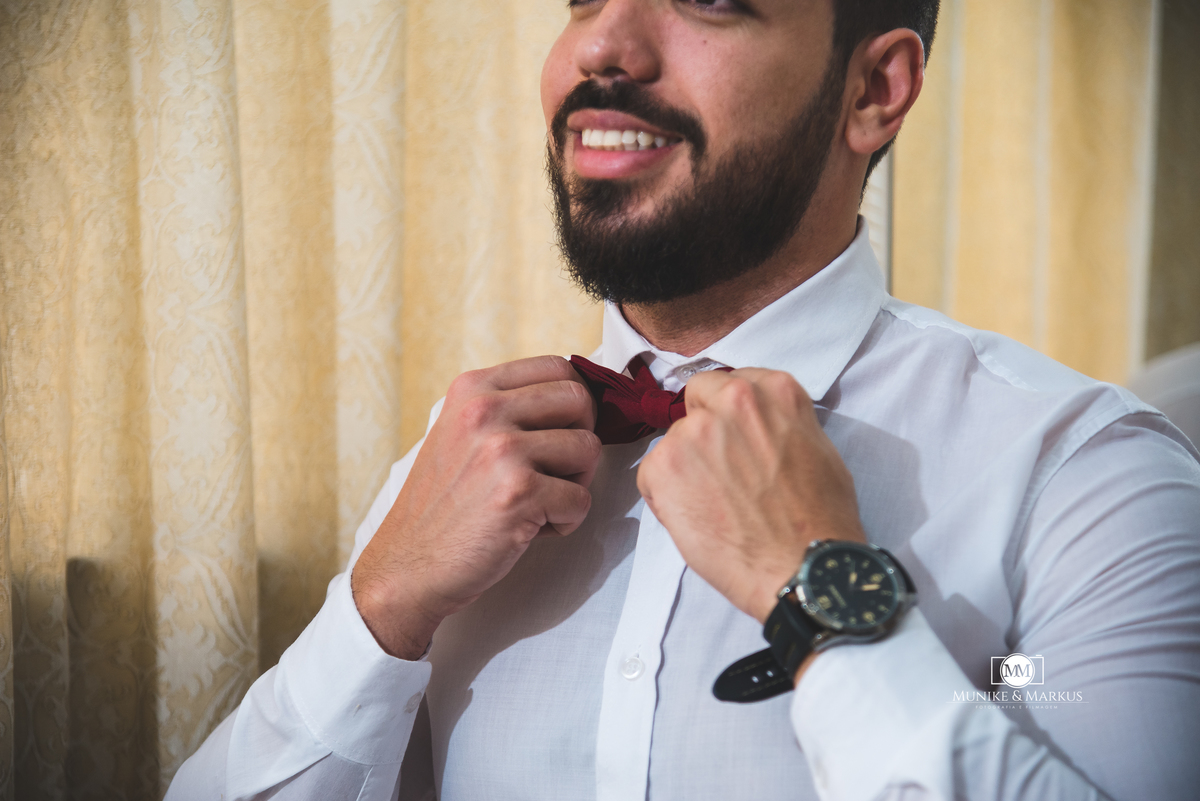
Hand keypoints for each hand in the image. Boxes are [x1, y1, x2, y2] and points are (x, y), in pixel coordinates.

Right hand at [352, 356, 600, 658]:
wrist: (408, 565)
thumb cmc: (444, 506)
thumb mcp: (462, 433)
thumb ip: (510, 408)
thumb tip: (581, 396)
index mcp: (473, 388)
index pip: (559, 368)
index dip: (574, 404)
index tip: (562, 432)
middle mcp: (484, 410)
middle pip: (581, 401)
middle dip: (579, 440)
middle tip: (555, 472)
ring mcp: (501, 450)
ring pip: (588, 449)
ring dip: (574, 483)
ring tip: (537, 503)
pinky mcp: (519, 493)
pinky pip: (581, 499)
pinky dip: (565, 521)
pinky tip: (529, 529)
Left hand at [636, 368, 865, 627]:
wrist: (804, 567)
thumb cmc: (820, 520)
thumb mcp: (819, 448)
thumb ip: (782, 423)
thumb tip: (759, 428)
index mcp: (774, 390)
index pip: (730, 383)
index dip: (728, 414)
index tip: (734, 438)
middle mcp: (733, 400)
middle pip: (697, 402)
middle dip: (705, 431)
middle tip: (721, 473)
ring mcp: (694, 430)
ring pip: (675, 440)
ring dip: (686, 467)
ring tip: (716, 506)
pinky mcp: (664, 465)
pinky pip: (652, 473)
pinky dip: (666, 496)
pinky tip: (697, 519)